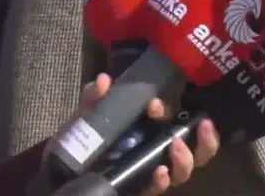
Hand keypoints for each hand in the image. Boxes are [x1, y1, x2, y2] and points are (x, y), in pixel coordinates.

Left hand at [60, 73, 221, 194]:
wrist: (58, 172)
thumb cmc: (79, 141)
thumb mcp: (85, 116)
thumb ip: (93, 99)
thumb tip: (104, 80)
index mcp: (148, 128)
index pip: (171, 117)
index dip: (169, 109)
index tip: (153, 104)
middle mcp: (155, 149)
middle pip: (195, 147)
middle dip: (206, 139)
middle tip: (203, 125)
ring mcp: (149, 171)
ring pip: (184, 170)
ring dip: (186, 159)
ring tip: (176, 148)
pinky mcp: (138, 189)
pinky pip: (157, 189)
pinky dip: (161, 181)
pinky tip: (159, 173)